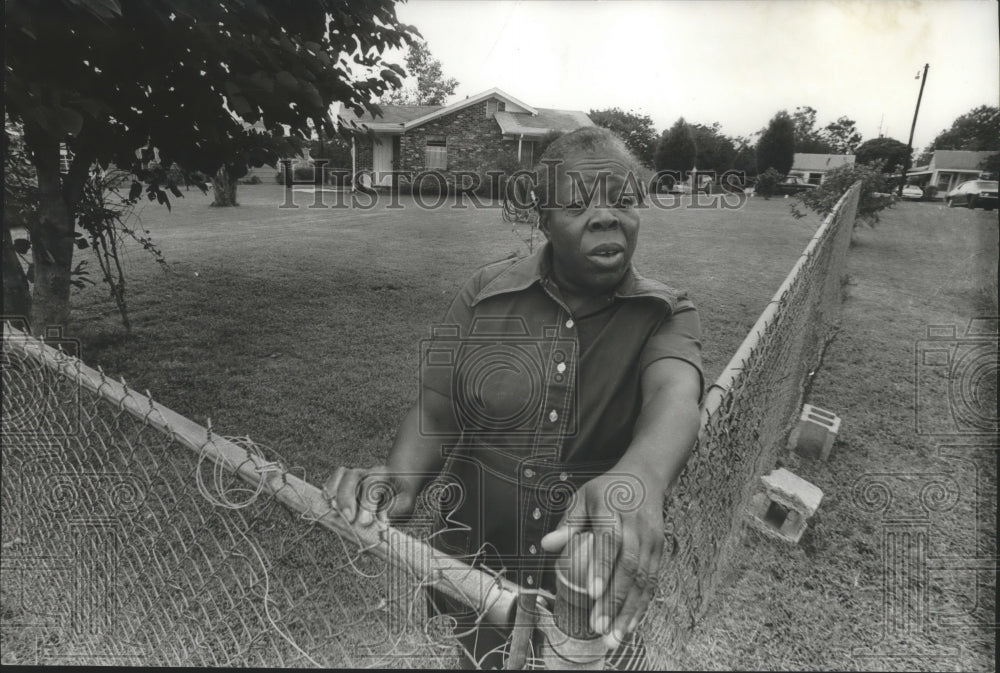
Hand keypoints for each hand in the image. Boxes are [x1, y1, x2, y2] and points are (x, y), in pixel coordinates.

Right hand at [321, 465, 418, 527]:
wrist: (396, 489)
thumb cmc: (400, 499)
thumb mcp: (405, 506)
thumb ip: (395, 511)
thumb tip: (381, 522)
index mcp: (385, 474)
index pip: (373, 484)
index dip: (367, 503)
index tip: (366, 522)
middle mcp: (368, 471)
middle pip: (353, 478)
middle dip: (348, 499)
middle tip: (349, 520)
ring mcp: (355, 474)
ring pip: (342, 477)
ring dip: (336, 495)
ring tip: (334, 512)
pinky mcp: (344, 480)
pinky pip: (334, 479)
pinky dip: (329, 489)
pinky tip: (327, 502)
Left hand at [540, 471, 664, 647]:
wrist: (645, 477)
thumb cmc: (607, 490)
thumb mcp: (583, 497)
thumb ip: (567, 523)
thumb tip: (547, 544)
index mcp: (613, 510)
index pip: (610, 540)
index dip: (603, 567)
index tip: (593, 593)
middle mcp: (636, 526)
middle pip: (629, 566)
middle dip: (615, 600)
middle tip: (599, 626)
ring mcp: (651, 539)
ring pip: (644, 579)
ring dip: (629, 610)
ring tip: (614, 636)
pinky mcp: (660, 550)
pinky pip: (652, 582)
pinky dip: (642, 605)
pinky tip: (631, 625)